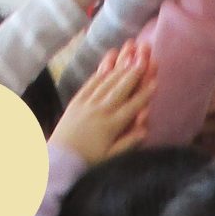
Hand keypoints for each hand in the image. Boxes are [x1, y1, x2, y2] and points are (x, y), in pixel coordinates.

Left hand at [52, 43, 155, 161]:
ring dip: (120, 67)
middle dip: (134, 72)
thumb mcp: (110, 157)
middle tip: (145, 57)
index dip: (145, 93)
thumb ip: (128, 143)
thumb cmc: (87, 161)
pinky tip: (108, 63)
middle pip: (121, 88)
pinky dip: (100, 72)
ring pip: (107, 82)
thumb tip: (145, 130)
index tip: (155, 81)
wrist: (59, 159)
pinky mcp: (76, 102)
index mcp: (112, 126)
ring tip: (130, 54)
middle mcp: (101, 111)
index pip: (132, 106)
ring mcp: (87, 104)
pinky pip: (90, 84)